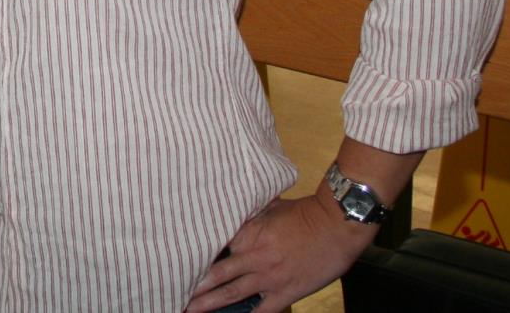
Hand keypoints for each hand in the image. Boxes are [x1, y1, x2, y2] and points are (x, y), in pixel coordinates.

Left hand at [185, 193, 376, 312]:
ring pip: (231, 294)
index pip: (213, 245)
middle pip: (216, 274)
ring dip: (209, 304)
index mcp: (248, 232)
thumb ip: (249, 213)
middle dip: (193, 286)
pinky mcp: (286, 291)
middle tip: (172, 292)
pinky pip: (262, 310)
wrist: (337, 225)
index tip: (176, 258)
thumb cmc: (305, 212)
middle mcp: (253, 256)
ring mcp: (269, 276)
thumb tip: (233, 207)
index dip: (195, 253)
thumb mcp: (270, 206)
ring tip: (190, 310)